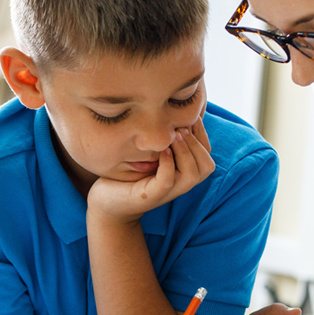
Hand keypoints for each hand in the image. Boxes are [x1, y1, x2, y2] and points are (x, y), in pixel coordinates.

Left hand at [87, 121, 215, 223]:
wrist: (106, 201)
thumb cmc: (127, 174)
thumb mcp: (149, 154)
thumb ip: (165, 140)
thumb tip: (174, 112)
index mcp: (182, 173)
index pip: (206, 154)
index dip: (202, 134)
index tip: (189, 117)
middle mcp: (179, 184)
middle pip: (207, 166)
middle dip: (197, 143)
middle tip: (179, 129)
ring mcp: (166, 192)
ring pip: (192, 175)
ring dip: (186, 152)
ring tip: (173, 137)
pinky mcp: (150, 196)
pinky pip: (167, 181)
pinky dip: (168, 164)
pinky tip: (161, 151)